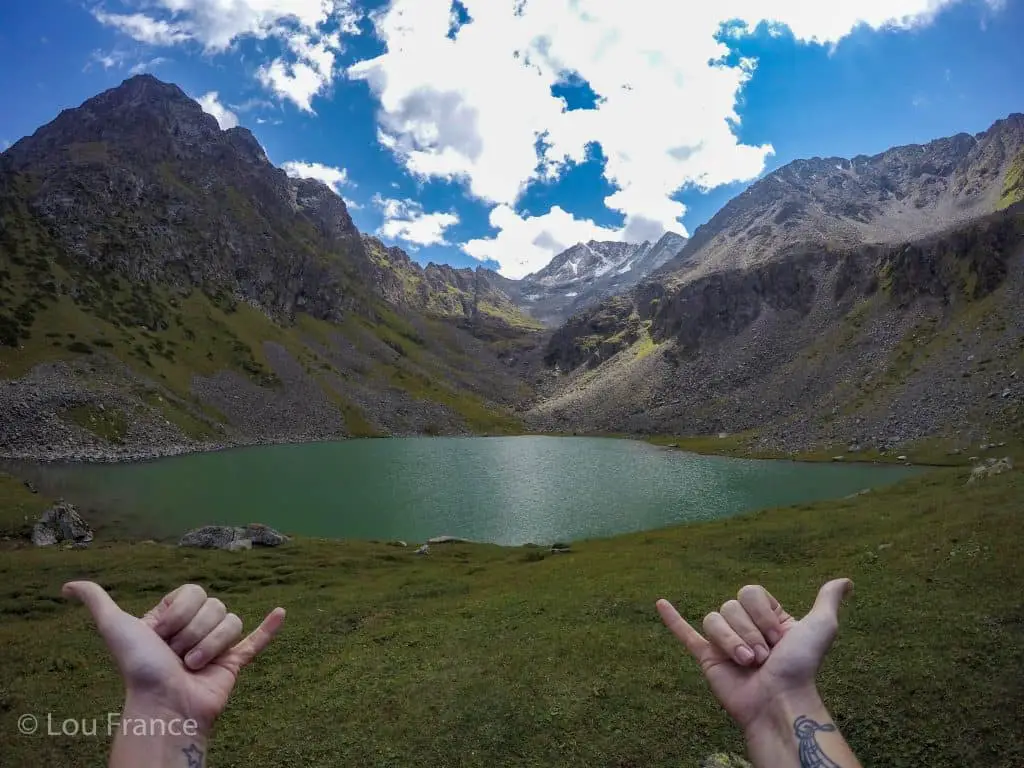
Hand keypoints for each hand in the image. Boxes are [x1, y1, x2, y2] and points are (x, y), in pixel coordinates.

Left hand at [63, 581, 284, 733]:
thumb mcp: (115, 628)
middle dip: (193, 632)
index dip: (178, 612)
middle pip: (214, 605)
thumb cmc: (139, 668)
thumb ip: (97, 602)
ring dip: (211, 645)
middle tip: (177, 655)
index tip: (161, 634)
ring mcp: (217, 645)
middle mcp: (195, 628)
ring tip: (194, 666)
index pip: (193, 592)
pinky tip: (281, 613)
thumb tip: (66, 587)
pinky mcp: (235, 662)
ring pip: (231, 621)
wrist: (165, 704)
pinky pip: (256, 640)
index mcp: (173, 617)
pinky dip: (269, 628)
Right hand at [656, 579, 851, 731]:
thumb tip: (846, 581)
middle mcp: (746, 627)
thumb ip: (827, 601)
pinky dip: (672, 619)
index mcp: (769, 619)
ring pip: (713, 619)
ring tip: (747, 664)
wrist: (778, 700)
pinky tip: (661, 603)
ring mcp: (724, 642)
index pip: (750, 593)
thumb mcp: (820, 628)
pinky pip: (686, 634)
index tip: (780, 638)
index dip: (763, 614)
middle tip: (764, 657)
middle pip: (730, 605)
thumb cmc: (801, 667)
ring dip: (731, 642)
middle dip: (749, 631)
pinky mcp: (707, 657)